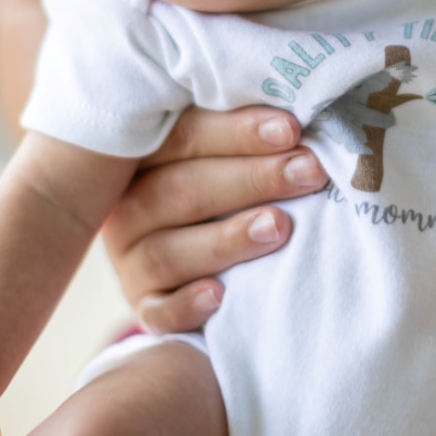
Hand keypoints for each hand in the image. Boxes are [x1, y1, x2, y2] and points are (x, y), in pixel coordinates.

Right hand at [99, 106, 327, 333]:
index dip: (238, 132)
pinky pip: (158, 311)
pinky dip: (186, 305)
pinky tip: (220, 295)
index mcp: (141, 156)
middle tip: (307, 171)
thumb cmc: (225, 189)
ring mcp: (132, 260)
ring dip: (226, 238)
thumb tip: (297, 124)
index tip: (291, 129)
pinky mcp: (146, 305)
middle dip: (251, 179)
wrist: (201, 260)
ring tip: (279, 226)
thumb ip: (243, 139)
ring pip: (168, 251)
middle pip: (180, 190)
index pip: (184, 135)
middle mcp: (128, 207)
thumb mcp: (224, 155)